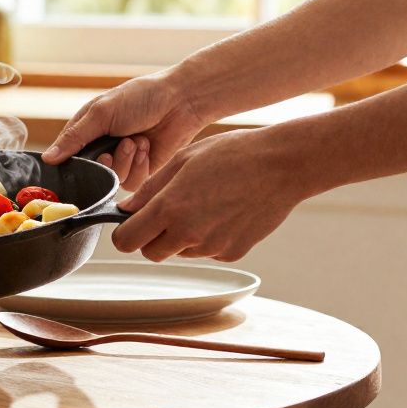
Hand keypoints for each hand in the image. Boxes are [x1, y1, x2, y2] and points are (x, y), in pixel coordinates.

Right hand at [42, 71, 209, 189]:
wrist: (181, 102)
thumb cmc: (141, 97)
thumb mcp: (101, 112)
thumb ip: (74, 137)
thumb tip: (48, 158)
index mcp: (87, 130)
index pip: (66, 155)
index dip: (72, 161)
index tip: (83, 159)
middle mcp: (102, 147)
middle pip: (90, 172)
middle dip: (105, 161)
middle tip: (113, 149)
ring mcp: (122, 161)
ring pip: (111, 179)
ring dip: (126, 160)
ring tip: (137, 140)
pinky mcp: (141, 171)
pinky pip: (131, 183)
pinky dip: (140, 166)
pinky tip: (147, 147)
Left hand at [111, 129, 305, 261]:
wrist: (282, 166)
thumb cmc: (233, 154)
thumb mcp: (183, 160)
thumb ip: (150, 189)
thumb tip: (126, 209)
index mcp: (170, 208)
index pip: (126, 241)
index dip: (124, 233)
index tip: (131, 223)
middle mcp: (189, 234)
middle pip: (151, 253)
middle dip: (151, 238)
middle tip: (165, 214)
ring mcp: (212, 247)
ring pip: (179, 252)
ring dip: (180, 237)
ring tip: (201, 205)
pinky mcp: (232, 253)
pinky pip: (206, 251)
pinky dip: (206, 239)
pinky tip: (221, 213)